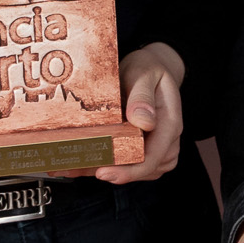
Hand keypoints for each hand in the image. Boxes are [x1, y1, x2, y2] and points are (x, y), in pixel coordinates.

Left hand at [94, 43, 185, 182]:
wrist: (150, 68)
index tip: (104, 172)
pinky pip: (126, 164)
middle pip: (142, 169)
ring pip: (132, 170)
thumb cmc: (149, 69)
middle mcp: (165, 140)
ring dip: (103, 170)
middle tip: (80, 168)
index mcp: (169, 124)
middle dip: (111, 173)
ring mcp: (154, 147)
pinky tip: (80, 164)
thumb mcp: (145, 74)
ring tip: (74, 166)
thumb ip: (143, 96)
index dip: (129, 171)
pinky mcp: (141, 148)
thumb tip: (142, 121)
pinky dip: (102, 165)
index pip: (153, 158)